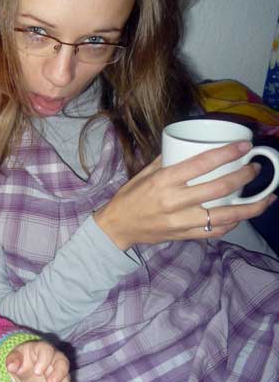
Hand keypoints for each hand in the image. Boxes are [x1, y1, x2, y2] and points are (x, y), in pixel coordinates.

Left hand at [6, 341, 70, 381]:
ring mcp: (60, 373)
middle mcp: (55, 359)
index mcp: (43, 349)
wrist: (27, 367)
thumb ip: (13, 360)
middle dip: (58, 376)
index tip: (36, 372)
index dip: (44, 361)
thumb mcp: (15, 356)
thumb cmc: (23, 358)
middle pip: (63, 365)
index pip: (48, 351)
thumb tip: (11, 366)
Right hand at [94, 141, 275, 248]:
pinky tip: (244, 215)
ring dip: (250, 206)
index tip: (244, 146)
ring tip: (266, 197)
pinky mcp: (185, 235)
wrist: (118, 227)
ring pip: (225, 215)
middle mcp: (174, 201)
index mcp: (163, 181)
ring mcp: (181, 221)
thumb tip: (188, 146)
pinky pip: (217, 231)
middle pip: (219, 188)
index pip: (201, 164)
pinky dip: (234, 223)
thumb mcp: (144, 174)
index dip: (227, 153)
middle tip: (254, 168)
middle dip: (244, 176)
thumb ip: (167, 161)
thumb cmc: (130, 197)